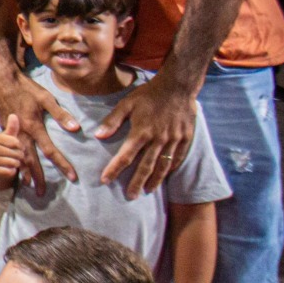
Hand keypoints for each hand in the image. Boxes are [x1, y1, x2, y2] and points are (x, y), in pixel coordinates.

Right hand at [0, 57, 80, 190]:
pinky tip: (16, 167)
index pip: (51, 150)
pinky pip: (10, 150)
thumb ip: (60, 114)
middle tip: (42, 193)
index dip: (62, 164)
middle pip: (30, 161)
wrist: (1, 81)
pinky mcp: (5, 130)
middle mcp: (21, 133)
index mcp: (34, 126)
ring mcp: (11, 133)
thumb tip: (75, 128)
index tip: (72, 176)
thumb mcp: (45, 98)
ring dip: (23, 172)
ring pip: (17, 157)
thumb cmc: (26, 88)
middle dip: (38, 178)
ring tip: (28, 185)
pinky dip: (14, 161)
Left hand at [94, 76, 195, 197]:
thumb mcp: (126, 103)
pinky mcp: (185, 138)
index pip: (125, 156)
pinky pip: (177, 158)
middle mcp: (158, 139)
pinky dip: (171, 169)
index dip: (114, 169)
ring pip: (163, 166)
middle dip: (136, 183)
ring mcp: (173, 140)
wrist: (178, 85)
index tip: (105, 180)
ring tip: (147, 191)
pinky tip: (165, 176)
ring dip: (154, 180)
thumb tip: (98, 135)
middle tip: (129, 197)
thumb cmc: (149, 94)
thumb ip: (112, 121)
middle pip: (145, 167)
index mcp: (141, 132)